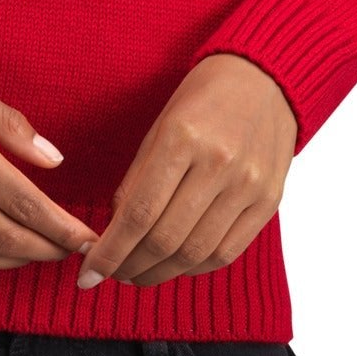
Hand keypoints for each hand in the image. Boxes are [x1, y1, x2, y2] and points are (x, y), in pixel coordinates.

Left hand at [76, 54, 297, 289]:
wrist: (265, 80)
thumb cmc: (202, 99)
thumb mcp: (159, 126)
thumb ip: (137, 178)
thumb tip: (114, 230)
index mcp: (182, 138)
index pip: (138, 213)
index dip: (109, 250)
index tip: (86, 273)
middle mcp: (218, 164)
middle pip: (166, 239)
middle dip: (130, 266)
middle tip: (109, 274)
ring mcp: (248, 185)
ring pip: (196, 253)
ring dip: (160, 273)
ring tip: (136, 275)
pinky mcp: (269, 201)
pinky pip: (228, 252)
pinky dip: (195, 267)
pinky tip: (174, 266)